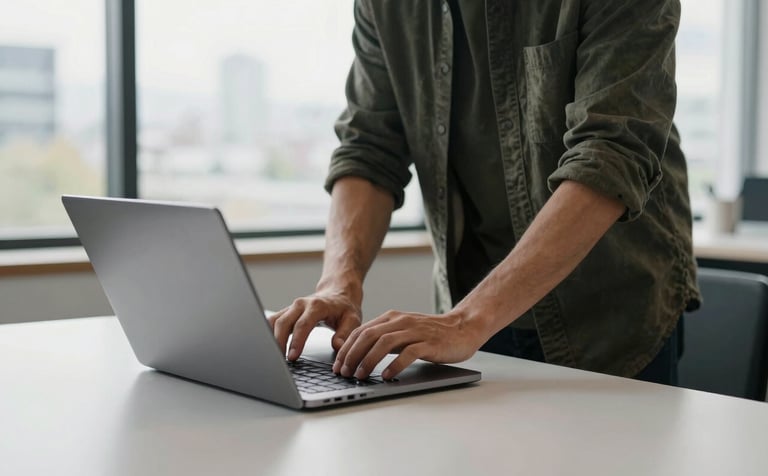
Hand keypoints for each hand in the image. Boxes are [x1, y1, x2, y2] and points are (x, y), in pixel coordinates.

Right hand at [268, 291, 361, 359]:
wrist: (338, 293)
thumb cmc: (344, 308)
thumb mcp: (352, 319)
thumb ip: (345, 333)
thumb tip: (338, 346)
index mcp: (317, 306)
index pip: (303, 324)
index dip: (296, 341)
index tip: (293, 356)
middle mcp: (301, 304)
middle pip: (283, 322)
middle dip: (279, 342)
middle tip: (280, 361)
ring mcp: (291, 308)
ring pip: (274, 321)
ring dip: (270, 338)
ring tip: (272, 357)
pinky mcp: (286, 312)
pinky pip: (272, 321)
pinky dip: (268, 333)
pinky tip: (268, 347)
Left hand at [332, 310, 482, 380]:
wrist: (462, 328)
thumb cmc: (431, 334)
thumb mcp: (403, 332)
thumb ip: (384, 339)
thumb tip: (359, 356)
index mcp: (391, 318)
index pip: (361, 331)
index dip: (346, 348)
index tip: (338, 365)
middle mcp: (400, 322)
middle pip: (368, 336)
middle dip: (352, 355)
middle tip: (344, 372)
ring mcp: (415, 331)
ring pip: (384, 343)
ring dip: (369, 360)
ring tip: (360, 375)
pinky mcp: (429, 343)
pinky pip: (408, 353)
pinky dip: (394, 365)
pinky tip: (386, 376)